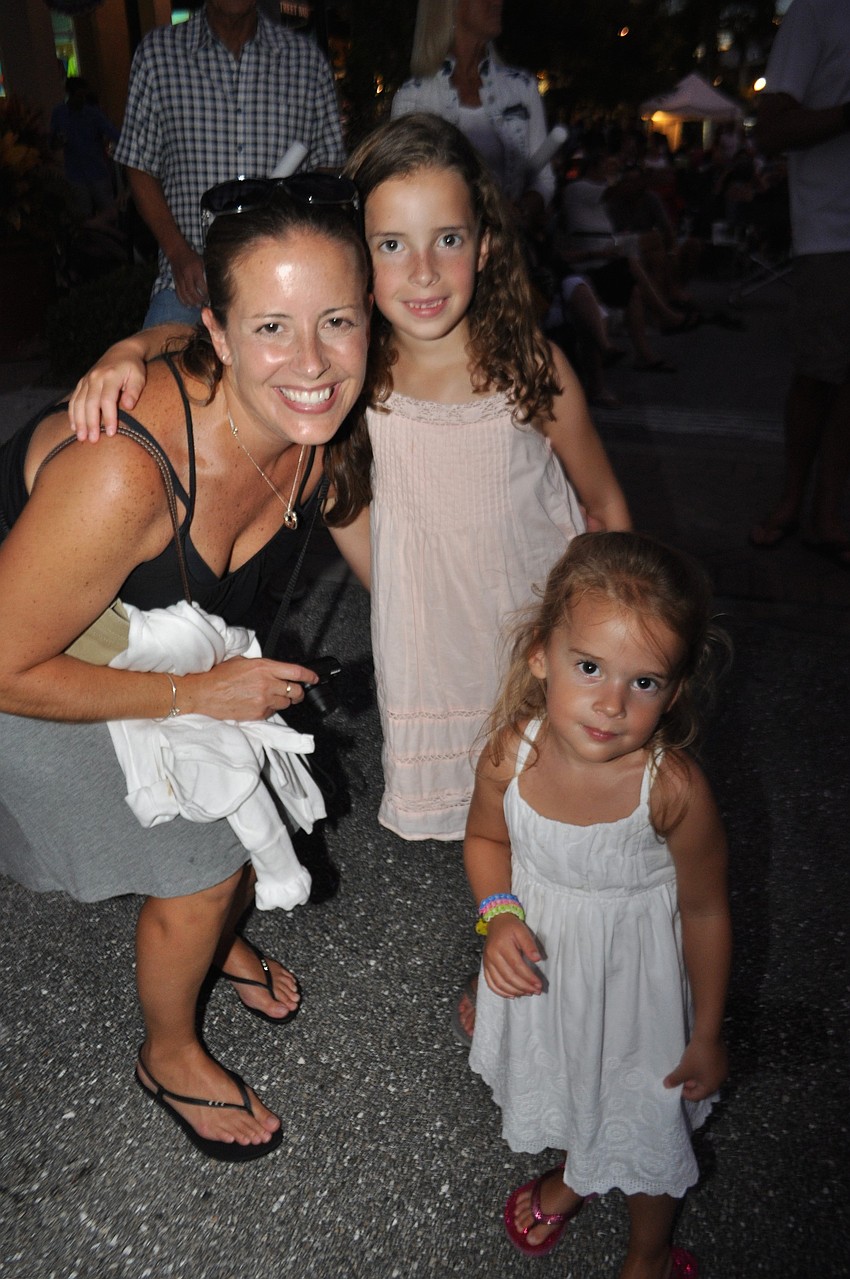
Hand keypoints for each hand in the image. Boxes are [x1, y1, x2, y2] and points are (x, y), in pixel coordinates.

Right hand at [68, 340, 148, 440]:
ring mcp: (86, 380)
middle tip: (92, 440)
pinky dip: (72, 413)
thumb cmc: (133, 368)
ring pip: (79, 402)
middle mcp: (95, 377)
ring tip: (81, 438)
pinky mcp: (82, 383)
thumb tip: (128, 406)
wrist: (121, 352)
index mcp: (110, 376)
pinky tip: (74, 427)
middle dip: (90, 423)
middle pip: (90, 403)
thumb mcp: (139, 377)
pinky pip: (73, 399)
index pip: (107, 399)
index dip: (108, 417)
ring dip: (79, 421)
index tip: (111, 433)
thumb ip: (134, 391)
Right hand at [169, 243, 206, 308]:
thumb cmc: (192, 257)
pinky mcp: (175, 281)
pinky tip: (188, 305)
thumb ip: (206, 272)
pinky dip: (183, 301)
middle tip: (204, 303)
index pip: (200, 284)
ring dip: (191, 302)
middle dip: (198, 299)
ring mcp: (180, 279)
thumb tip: (214, 283)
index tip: (209, 297)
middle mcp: (186, 275)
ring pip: (184, 294)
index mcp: (194, 269)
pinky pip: (178, 293)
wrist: (177, 252)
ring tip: (197, 305)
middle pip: (191, 291)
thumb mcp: (201, 261)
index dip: (205, 293)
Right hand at [180, 657, 320, 721]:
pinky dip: (270, 709)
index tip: (314, 678)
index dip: (309, 675)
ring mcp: (263, 700)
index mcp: (264, 668)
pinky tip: (259, 704)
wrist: (203, 693)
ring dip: (283, 701)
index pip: (296, 672)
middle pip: (295, 691)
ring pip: (286, 704)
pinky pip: (272, 713)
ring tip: (271, 697)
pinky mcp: (257, 714)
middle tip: (294, 691)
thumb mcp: (242, 662)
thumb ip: (262, 666)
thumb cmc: (219, 676)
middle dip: (298, 692)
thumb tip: (274, 669)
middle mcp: (266, 684)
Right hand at [482, 914, 543, 998]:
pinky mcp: (485, 966)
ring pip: (499, 983)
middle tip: (536, 991)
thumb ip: (530, 945)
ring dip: (514, 991)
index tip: (539, 984)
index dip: (529, 978)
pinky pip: (490, 983)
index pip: (517, 966)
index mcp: (502, 946)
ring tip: (527, 993)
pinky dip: (500, 992)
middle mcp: (492, 955)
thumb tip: (538, 960)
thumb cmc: (512, 927)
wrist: (496, 922)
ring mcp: (487, 962)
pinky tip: (512, 995)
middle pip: (508, 977)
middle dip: (524, 987)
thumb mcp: (523, 931)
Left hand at [664, 1036, 727, 1100]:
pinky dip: (701, 1068)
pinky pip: (710, 1069)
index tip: (676, 1086)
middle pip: (702, 1088)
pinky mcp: (722, 1059)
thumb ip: (675, 1079)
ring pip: (706, 1078)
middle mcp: (719, 1080)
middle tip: (680, 1078)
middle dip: (690, 1084)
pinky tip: (694, 1061)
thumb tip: (666, 1086)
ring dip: (695, 1076)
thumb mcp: (683, 1069)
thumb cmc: (697, 1055)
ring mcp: (722, 1069)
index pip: (697, 1096)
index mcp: (711, 1086)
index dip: (685, 1093)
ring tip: (685, 1069)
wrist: (709, 1035)